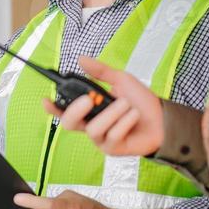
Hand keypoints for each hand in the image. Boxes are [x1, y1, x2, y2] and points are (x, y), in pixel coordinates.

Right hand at [46, 56, 165, 157]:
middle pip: (69, 123)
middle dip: (76, 110)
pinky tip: (134, 117)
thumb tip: (81, 59)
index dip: (52, 107)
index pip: (65, 110)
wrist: (163, 118)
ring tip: (127, 105)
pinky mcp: (112, 149)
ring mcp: (101, 139)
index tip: (46, 99)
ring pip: (94, 128)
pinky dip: (125, 121)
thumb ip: (100, 71)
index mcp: (90, 110)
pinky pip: (112, 134)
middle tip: (89, 99)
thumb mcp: (121, 80)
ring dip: (113, 113)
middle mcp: (91, 125)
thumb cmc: (141, 101)